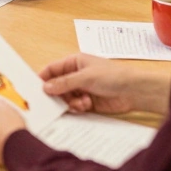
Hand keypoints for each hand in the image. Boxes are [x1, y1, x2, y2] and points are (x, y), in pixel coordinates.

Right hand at [39, 53, 170, 115]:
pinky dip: (77, 107)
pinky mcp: (88, 101)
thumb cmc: (113, 76)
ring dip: (69, 102)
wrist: (135, 91)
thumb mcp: (86, 77)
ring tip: (81, 102)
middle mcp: (76, 75)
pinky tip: (86, 105)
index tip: (34, 89)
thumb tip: (46, 87)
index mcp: (74, 62)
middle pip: (56, 86)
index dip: (43, 78)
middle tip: (55, 102)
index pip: (52, 69)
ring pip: (65, 98)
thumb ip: (64, 82)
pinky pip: (74, 106)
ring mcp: (82, 88)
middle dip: (56, 94)